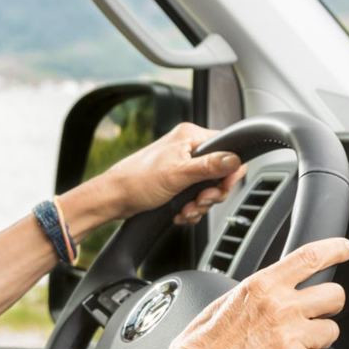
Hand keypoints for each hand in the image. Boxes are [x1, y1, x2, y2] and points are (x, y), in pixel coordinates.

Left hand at [96, 123, 246, 225]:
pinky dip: (190, 208)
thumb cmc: (137, 181)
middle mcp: (188, 148)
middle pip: (220, 173)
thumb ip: (208, 167)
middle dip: (210, 194)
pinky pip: (196, 197)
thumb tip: (234, 160)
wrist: (114, 198)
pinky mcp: (177, 182)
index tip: (222, 187)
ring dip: (199, 205)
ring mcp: (183, 166)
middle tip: (199, 200)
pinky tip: (179, 212)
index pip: (227, 148)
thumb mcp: (177, 174)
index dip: (229, 171)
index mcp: (190, 136)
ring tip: (185, 209)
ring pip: (208, 188)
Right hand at [161, 238, 348, 348]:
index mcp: (260, 286)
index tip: (348, 249)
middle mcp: (280, 307)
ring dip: (316, 339)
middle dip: (328, 306)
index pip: (311, 257)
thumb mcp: (223, 304)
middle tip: (312, 315)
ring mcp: (292, 337)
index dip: (337, 249)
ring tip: (287, 347)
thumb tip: (277, 290)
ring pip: (331, 331)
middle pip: (335, 294)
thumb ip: (258, 294)